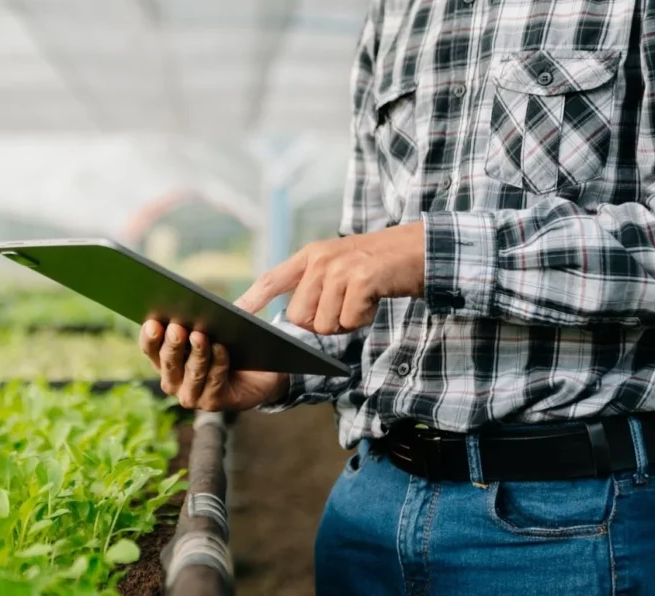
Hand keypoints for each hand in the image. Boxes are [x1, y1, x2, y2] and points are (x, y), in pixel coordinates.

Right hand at [139, 319, 288, 410]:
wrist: (258, 374)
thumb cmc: (229, 346)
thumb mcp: (212, 328)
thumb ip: (202, 318)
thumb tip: (199, 305)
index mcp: (165, 359)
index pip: (150, 348)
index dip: (150, 336)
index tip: (153, 322)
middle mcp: (173, 381)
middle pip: (168, 361)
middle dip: (173, 344)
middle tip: (177, 328)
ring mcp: (191, 395)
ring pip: (192, 373)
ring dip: (196, 353)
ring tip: (200, 335)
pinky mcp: (213, 402)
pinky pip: (214, 381)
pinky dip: (218, 363)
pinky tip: (221, 348)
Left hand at [236, 222, 425, 333]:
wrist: (419, 249)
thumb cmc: (378, 265)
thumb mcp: (340, 266)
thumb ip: (314, 285)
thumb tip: (295, 320)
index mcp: (311, 256)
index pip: (273, 279)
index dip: (252, 298)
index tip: (235, 313)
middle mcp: (320, 260)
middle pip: (299, 316)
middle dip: (322, 322)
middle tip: (345, 305)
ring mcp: (340, 268)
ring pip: (324, 323)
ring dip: (345, 321)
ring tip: (361, 299)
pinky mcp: (361, 279)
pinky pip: (349, 320)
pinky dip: (363, 318)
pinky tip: (374, 300)